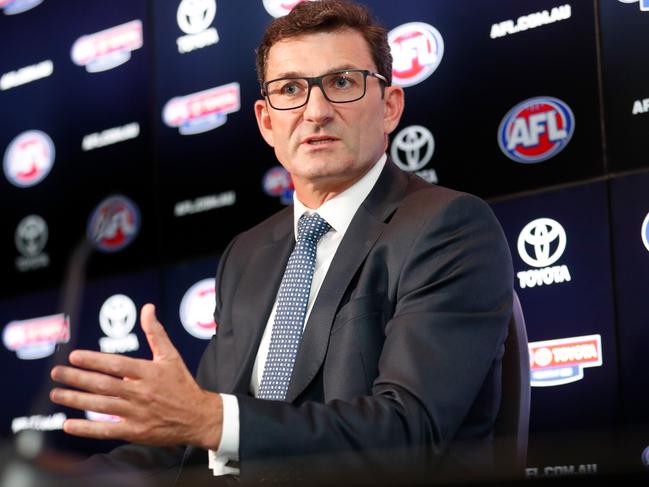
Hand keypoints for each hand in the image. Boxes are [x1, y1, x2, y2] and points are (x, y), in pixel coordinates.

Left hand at [50, 303, 222, 449]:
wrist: (199, 417)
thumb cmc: (182, 384)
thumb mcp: (171, 356)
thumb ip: (156, 333)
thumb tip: (147, 308)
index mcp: (149, 373)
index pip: (116, 365)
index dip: (93, 360)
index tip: (74, 356)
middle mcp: (142, 392)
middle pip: (104, 385)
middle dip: (77, 378)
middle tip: (57, 373)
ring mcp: (138, 413)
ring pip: (101, 406)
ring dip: (76, 399)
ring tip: (57, 393)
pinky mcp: (136, 431)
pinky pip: (107, 430)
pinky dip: (87, 428)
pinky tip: (69, 424)